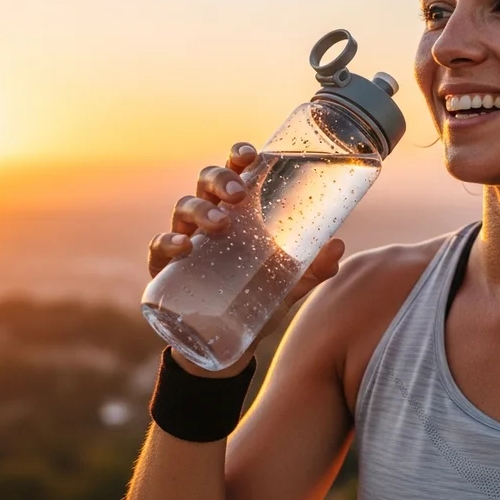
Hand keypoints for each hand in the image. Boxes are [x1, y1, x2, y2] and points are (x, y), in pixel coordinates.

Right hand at [146, 142, 345, 376]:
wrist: (228, 344)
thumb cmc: (259, 298)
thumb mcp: (290, 284)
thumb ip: (315, 269)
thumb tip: (338, 246)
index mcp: (240, 212)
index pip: (235, 173)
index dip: (238, 157)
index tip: (251, 156)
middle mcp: (210, 218)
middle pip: (206, 182)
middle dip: (220, 179)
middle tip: (238, 193)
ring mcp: (186, 239)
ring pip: (183, 207)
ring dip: (200, 210)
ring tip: (221, 224)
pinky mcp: (166, 267)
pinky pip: (160, 246)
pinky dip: (169, 242)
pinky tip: (185, 247)